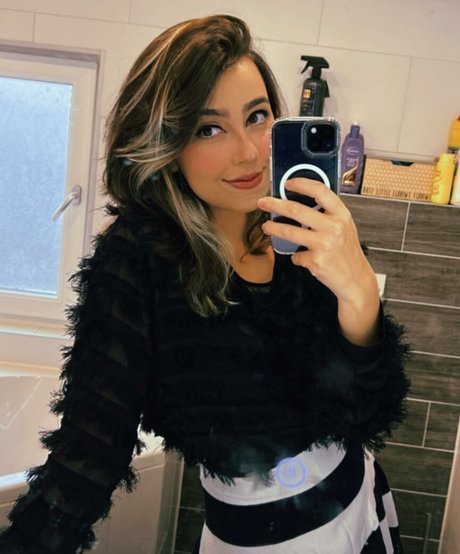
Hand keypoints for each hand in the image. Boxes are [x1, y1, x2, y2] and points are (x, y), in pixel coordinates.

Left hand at [257, 178, 380, 344]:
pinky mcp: (316, 261)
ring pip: (289, 232)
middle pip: (296, 209)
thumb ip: (327, 214)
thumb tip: (298, 203)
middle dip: (275, 204)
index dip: (301, 184)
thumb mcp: (344, 227)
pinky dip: (296, 257)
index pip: (320, 191)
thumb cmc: (347, 252)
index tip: (287, 183)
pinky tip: (303, 258)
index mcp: (341, 215)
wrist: (355, 279)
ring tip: (266, 226)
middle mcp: (333, 227)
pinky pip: (296, 255)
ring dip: (274, 228)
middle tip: (263, 202)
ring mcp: (324, 244)